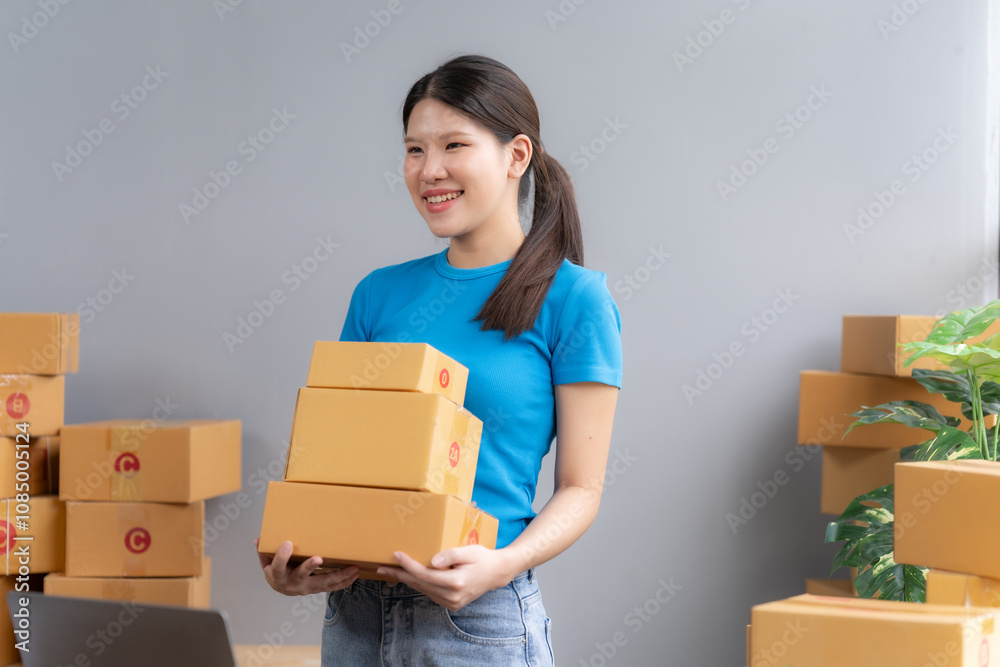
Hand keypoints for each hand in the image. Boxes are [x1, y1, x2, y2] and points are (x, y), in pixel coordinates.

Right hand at [256, 538, 357, 595]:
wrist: (282, 587)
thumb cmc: (276, 569)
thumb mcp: (267, 559)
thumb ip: (264, 550)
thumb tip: (259, 540)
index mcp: (278, 575)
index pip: (277, 567)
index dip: (281, 556)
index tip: (288, 543)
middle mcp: (292, 584)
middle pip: (302, 576)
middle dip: (310, 567)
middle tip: (319, 558)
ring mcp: (306, 588)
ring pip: (323, 583)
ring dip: (338, 576)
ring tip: (352, 568)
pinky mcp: (317, 589)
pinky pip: (332, 587)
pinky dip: (344, 582)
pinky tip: (355, 575)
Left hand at [376, 546, 512, 610]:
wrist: (496, 573)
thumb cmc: (482, 558)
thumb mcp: (469, 551)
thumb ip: (451, 555)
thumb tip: (432, 560)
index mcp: (456, 583)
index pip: (425, 574)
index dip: (408, 565)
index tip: (396, 555)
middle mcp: (452, 596)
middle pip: (420, 584)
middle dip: (400, 574)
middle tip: (381, 567)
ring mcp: (451, 603)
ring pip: (423, 590)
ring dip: (407, 580)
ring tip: (390, 570)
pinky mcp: (451, 604)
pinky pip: (430, 593)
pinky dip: (418, 584)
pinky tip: (409, 577)